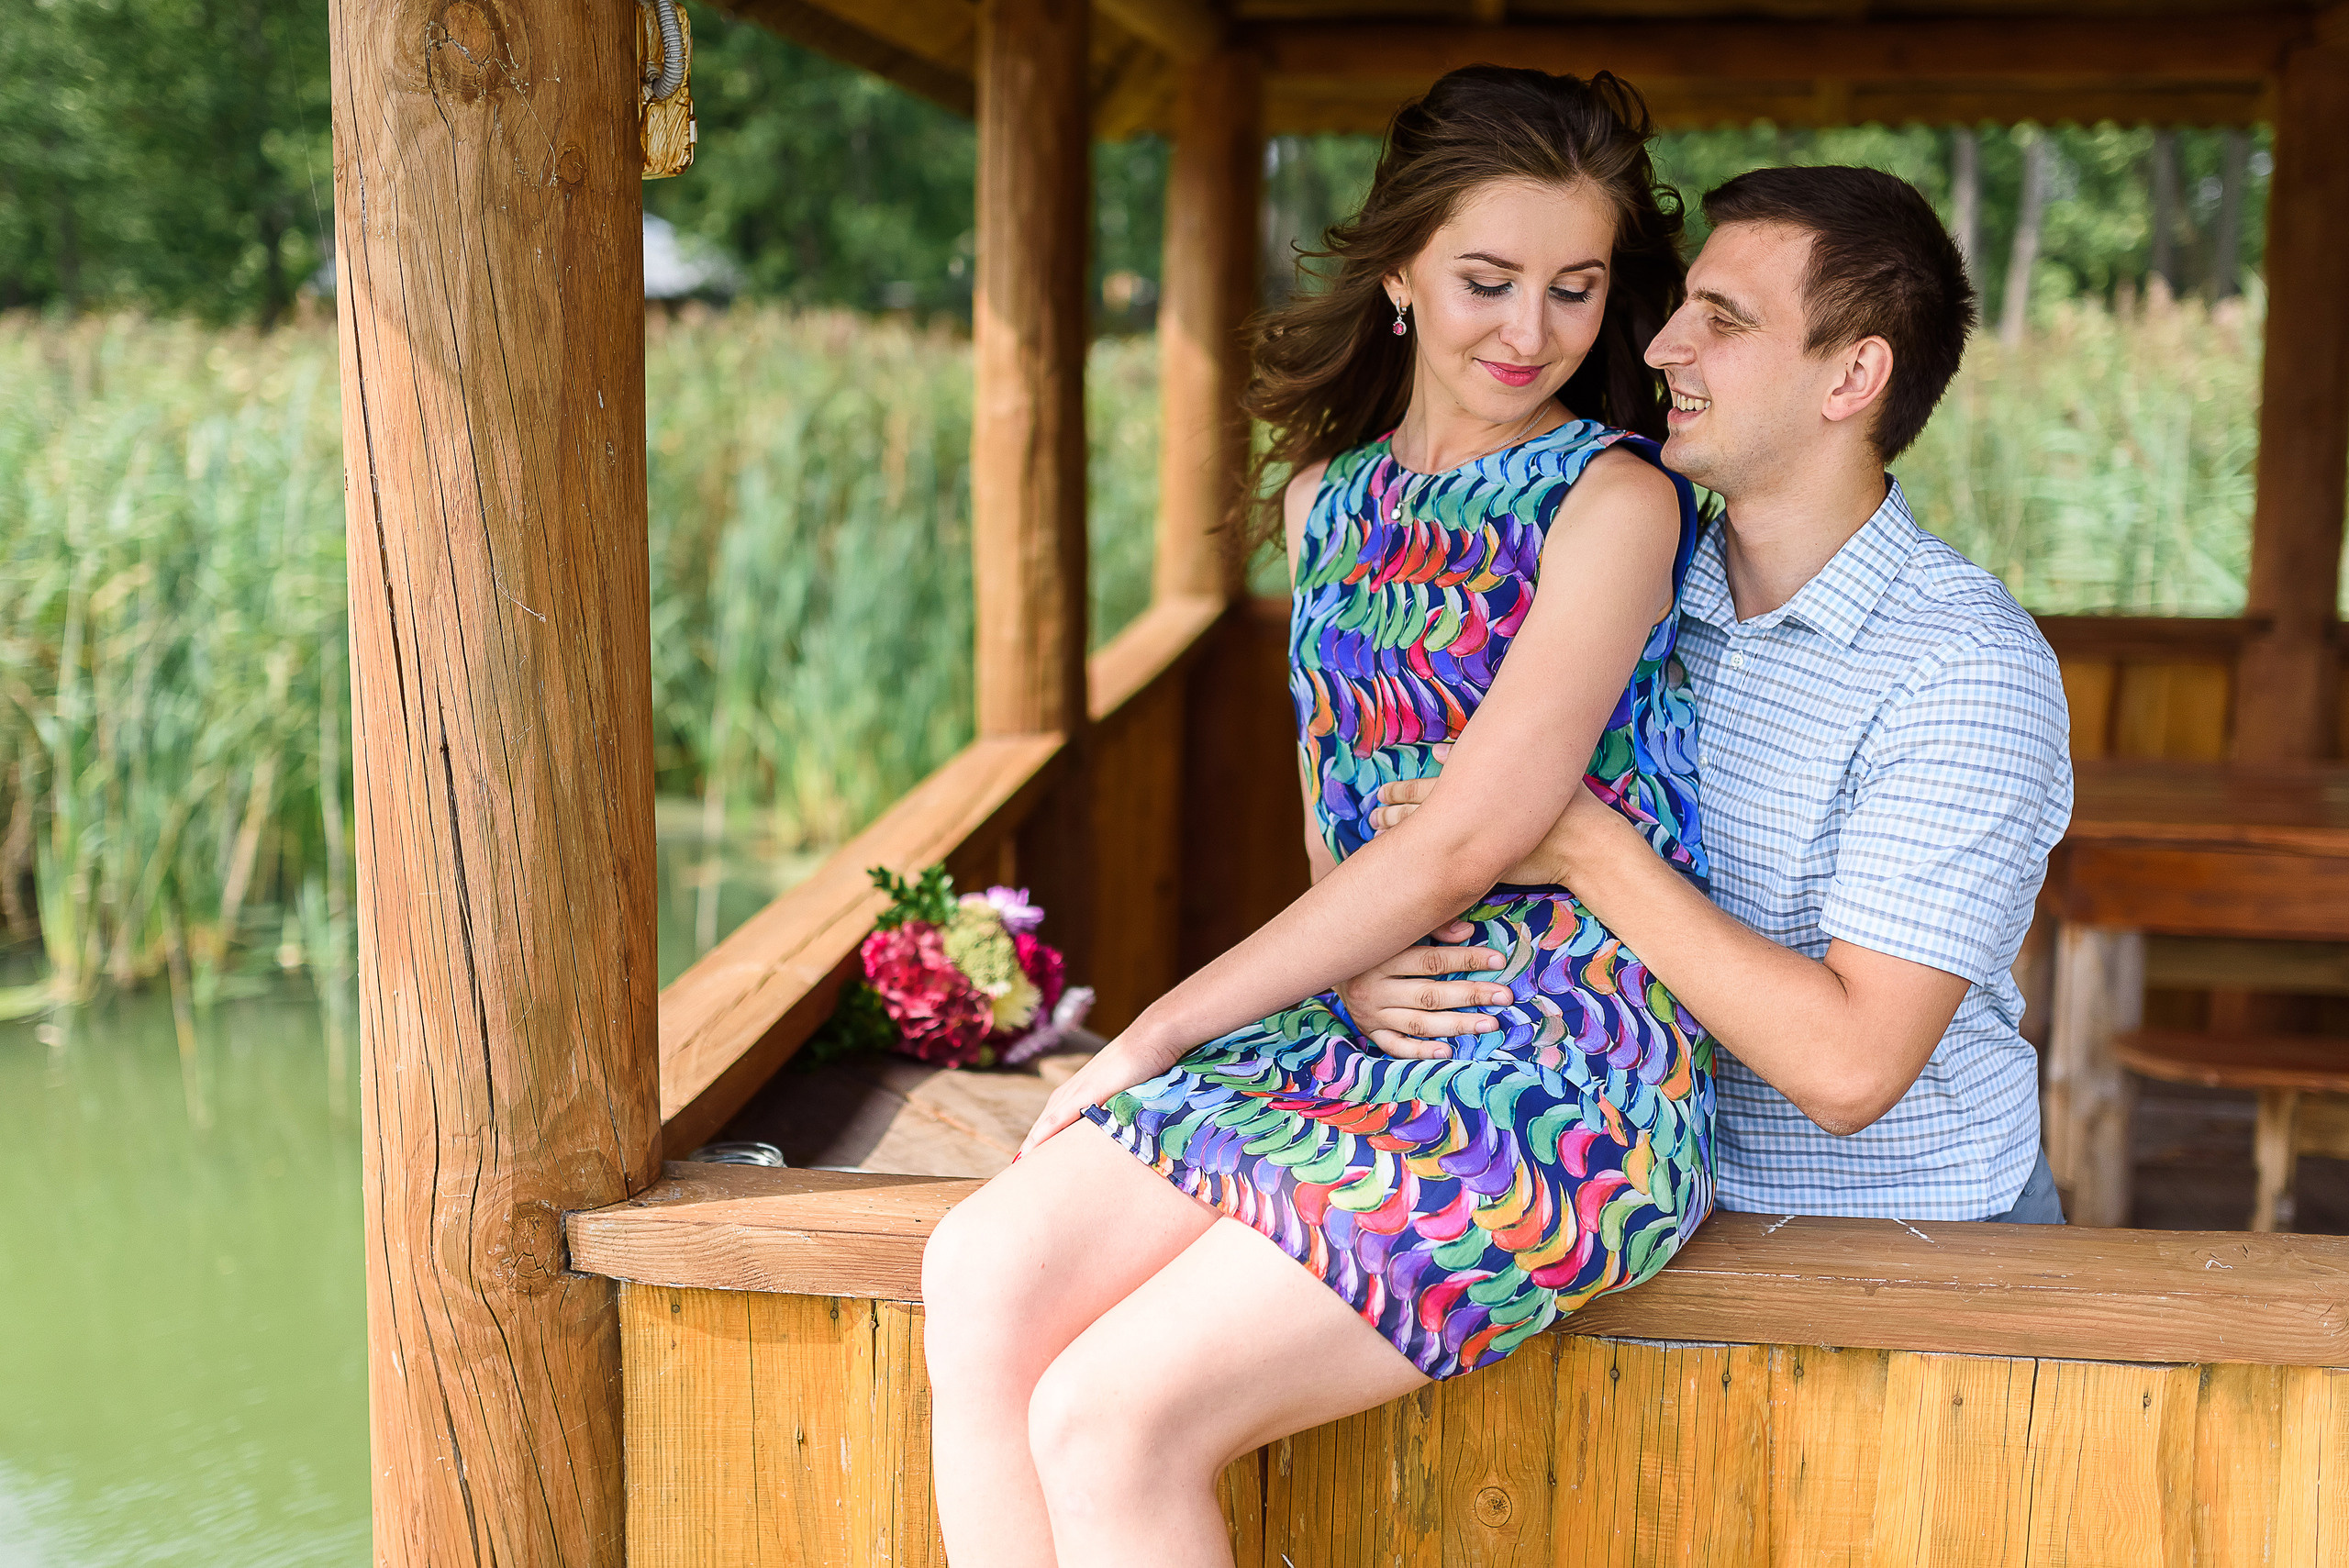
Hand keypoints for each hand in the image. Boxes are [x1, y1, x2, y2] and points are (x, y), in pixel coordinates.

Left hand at [1017, 1034, 1171, 1155]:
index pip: (1054, 1115)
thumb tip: (1120, 1120)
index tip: (1031, 1157)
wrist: (1156, 1036)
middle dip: (1032, 1143)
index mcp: (1082, 1086)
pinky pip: (1063, 1113)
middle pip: (1046, 1119)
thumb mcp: (1128, 1086)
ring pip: (1049, 1118)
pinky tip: (1035, 1144)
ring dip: (1033, 1140)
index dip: (1042, 1135)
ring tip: (1019, 1163)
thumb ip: (1118, 1101)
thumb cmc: (1146, 1059)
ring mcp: (1082, 1086)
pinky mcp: (1091, 1089)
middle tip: (1018, 1166)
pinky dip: (1047, 1129)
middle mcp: (1075, 1086)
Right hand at [1335, 920, 1512, 1059]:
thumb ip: (1431, 926)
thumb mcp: (1395, 927)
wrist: (1324, 958)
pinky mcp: (1368, 1030)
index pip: (1431, 960)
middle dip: (1471, 995)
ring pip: (1418, 1023)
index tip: (1498, 960)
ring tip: (1490, 1023)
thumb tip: (1467, 931)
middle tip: (1504, 996)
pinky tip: (1448, 1050)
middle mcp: (1373, 988)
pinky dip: (1421, 1051)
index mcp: (1380, 957)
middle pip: (1429, 994)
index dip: (1467, 959)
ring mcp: (1370, 1013)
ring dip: (1457, 1024)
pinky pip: (1395, 1047)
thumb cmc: (1373, 939)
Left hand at [1365, 753, 1615, 887]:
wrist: (1585, 845)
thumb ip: (1477, 760)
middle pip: (1410, 816)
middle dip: (1387, 817)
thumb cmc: (1561, 804)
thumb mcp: (1524, 774)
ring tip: (1378, 841)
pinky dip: (1418, 870)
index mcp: (1469, 789)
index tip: (1379, 795)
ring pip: (1418, 843)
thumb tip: (1442, 752)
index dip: (1396, 793)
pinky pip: (1438, 872)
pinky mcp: (1478, 870)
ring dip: (1395, 841)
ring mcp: (1468, 846)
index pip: (1418, 789)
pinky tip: (1403, 873)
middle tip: (1370, 817)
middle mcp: (1464, 817)